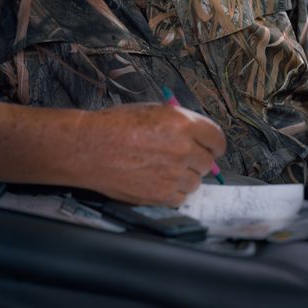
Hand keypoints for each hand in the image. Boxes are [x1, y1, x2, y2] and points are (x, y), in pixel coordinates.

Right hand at [78, 103, 225, 206]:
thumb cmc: (116, 126)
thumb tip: (197, 135)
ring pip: (196, 181)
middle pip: (208, 162)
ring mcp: (173, 174)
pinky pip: (180, 196)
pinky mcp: (161, 195)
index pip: (217, 138)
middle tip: (182, 157)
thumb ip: (179, 123)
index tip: (212, 147)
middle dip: (198, 159)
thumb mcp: (153, 110)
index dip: (214, 144)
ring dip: (185, 176)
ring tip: (163, 168)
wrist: (90, 148)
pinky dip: (173, 191)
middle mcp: (183, 149)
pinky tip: (157, 180)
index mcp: (183, 123)